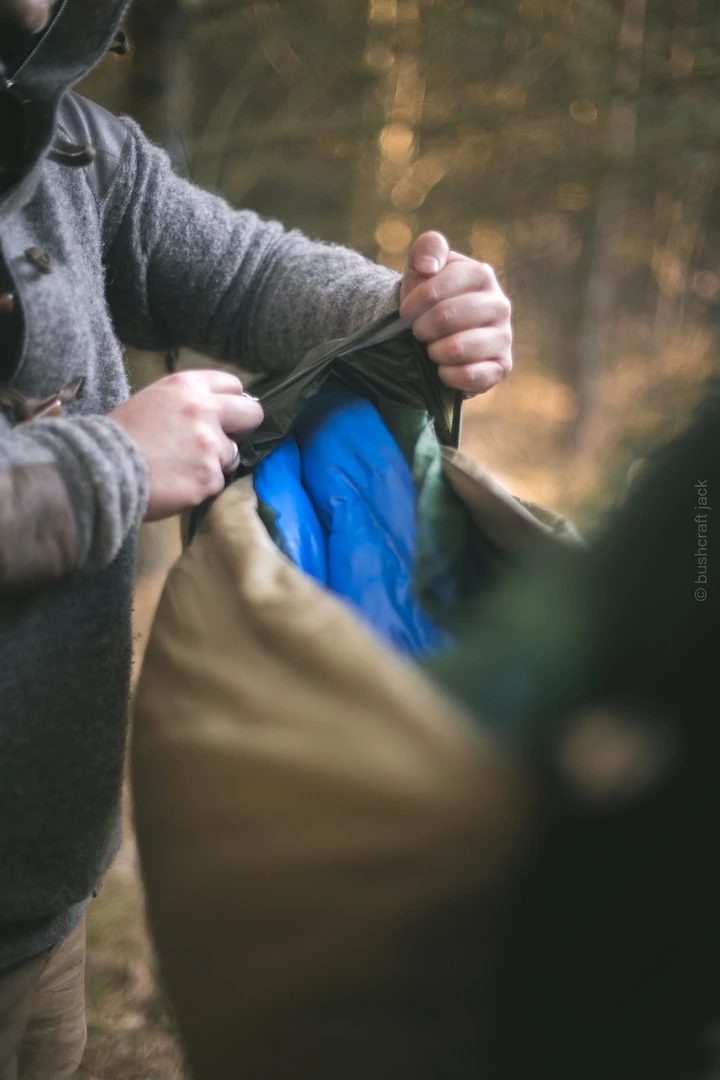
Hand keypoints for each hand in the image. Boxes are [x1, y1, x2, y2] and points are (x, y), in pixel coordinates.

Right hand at [110, 370, 263, 521]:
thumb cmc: (120, 436)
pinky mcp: (209, 476)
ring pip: (232, 454)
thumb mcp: (153, 401)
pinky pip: (217, 482)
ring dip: (213, 463)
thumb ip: (187, 402)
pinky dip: (200, 486)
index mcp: (187, 386)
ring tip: (180, 467)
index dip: (230, 403)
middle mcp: (204, 410)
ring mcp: (210, 445)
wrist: (101, 469)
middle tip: (221, 441)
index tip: (223, 416)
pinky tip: (177, 483)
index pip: (233, 385)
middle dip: (241, 428)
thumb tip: (217, 413)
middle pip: (252, 414)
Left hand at [399, 231, 511, 395]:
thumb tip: (428, 267)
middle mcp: (500, 304)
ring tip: (432, 349)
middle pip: (446, 318)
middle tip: (418, 332)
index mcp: (482, 275)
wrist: (438, 333)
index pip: (437, 290)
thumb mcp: (423, 265)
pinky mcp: (502, 367)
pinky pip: (471, 375)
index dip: (414, 304)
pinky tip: (443, 369)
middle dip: (422, 328)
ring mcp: (504, 337)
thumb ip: (427, 247)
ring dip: (434, 352)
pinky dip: (448, 375)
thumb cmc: (430, 296)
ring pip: (458, 349)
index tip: (404, 312)